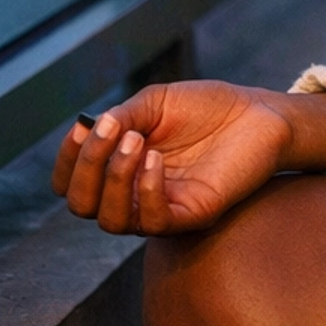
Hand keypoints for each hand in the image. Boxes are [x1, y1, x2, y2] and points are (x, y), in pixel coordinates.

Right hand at [50, 82, 325, 234]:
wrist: (259, 113)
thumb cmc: (208, 109)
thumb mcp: (155, 103)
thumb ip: (121, 117)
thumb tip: (88, 130)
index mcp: (120, 168)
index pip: (71, 183)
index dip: (66, 159)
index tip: (82, 127)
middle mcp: (134, 194)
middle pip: (82, 205)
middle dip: (86, 167)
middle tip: (111, 132)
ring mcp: (162, 208)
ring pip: (111, 220)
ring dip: (114, 178)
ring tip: (136, 142)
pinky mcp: (191, 214)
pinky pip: (154, 222)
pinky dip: (145, 191)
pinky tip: (156, 159)